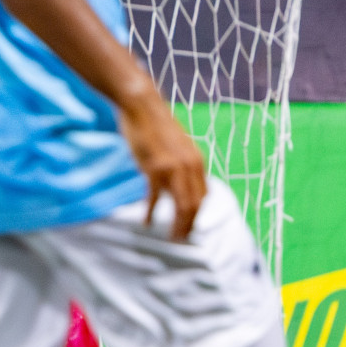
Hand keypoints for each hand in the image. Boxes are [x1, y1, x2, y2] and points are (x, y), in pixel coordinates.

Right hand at [117, 95, 206, 240]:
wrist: (142, 106)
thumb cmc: (154, 125)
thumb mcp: (175, 146)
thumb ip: (180, 163)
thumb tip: (179, 179)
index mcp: (196, 162)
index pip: (203, 197)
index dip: (196, 216)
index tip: (187, 228)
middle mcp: (190, 167)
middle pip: (195, 205)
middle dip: (189, 226)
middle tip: (180, 240)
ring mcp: (173, 168)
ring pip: (182, 205)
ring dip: (178, 225)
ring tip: (171, 238)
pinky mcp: (154, 168)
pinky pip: (156, 197)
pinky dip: (152, 212)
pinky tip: (147, 222)